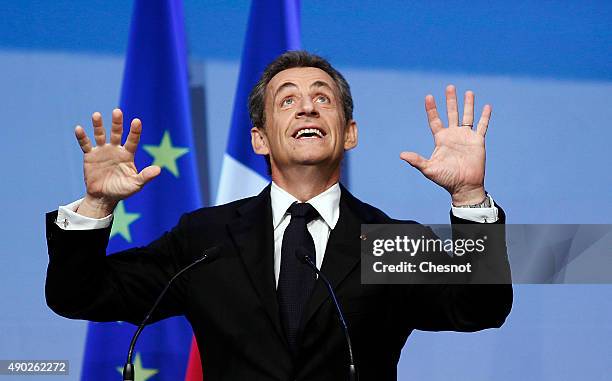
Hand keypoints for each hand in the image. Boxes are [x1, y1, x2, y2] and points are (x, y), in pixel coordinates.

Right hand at [74, 109, 159, 217]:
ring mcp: (102, 151)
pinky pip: (85, 144)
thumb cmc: (122, 190)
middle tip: (117, 111)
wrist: (103, 197)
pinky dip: (82, 137)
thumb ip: (145, 176)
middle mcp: (115, 149)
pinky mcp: (90, 155)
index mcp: (128, 154)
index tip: (137, 121)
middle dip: (117, 123)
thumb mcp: (135, 185)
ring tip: (97, 115)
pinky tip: (79, 128)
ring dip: (98, 125)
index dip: (135, 131)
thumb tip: (159, 170)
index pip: (132, 140)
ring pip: (100, 135)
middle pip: (117, 133)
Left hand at [400, 85, 490, 205]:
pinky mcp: (478, 141)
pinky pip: (482, 126)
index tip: (429, 97)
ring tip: (468, 92)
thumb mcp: (429, 169)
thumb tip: (401, 155)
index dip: (432, 109)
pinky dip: (485, 116)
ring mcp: (466, 137)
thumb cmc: (446, 179)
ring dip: (468, 105)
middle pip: (451, 113)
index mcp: (441, 139)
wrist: (464, 186)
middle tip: (450, 87)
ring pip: (467, 116)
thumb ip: (416, 160)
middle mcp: (453, 135)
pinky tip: (487, 106)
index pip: (435, 120)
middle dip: (450, 101)